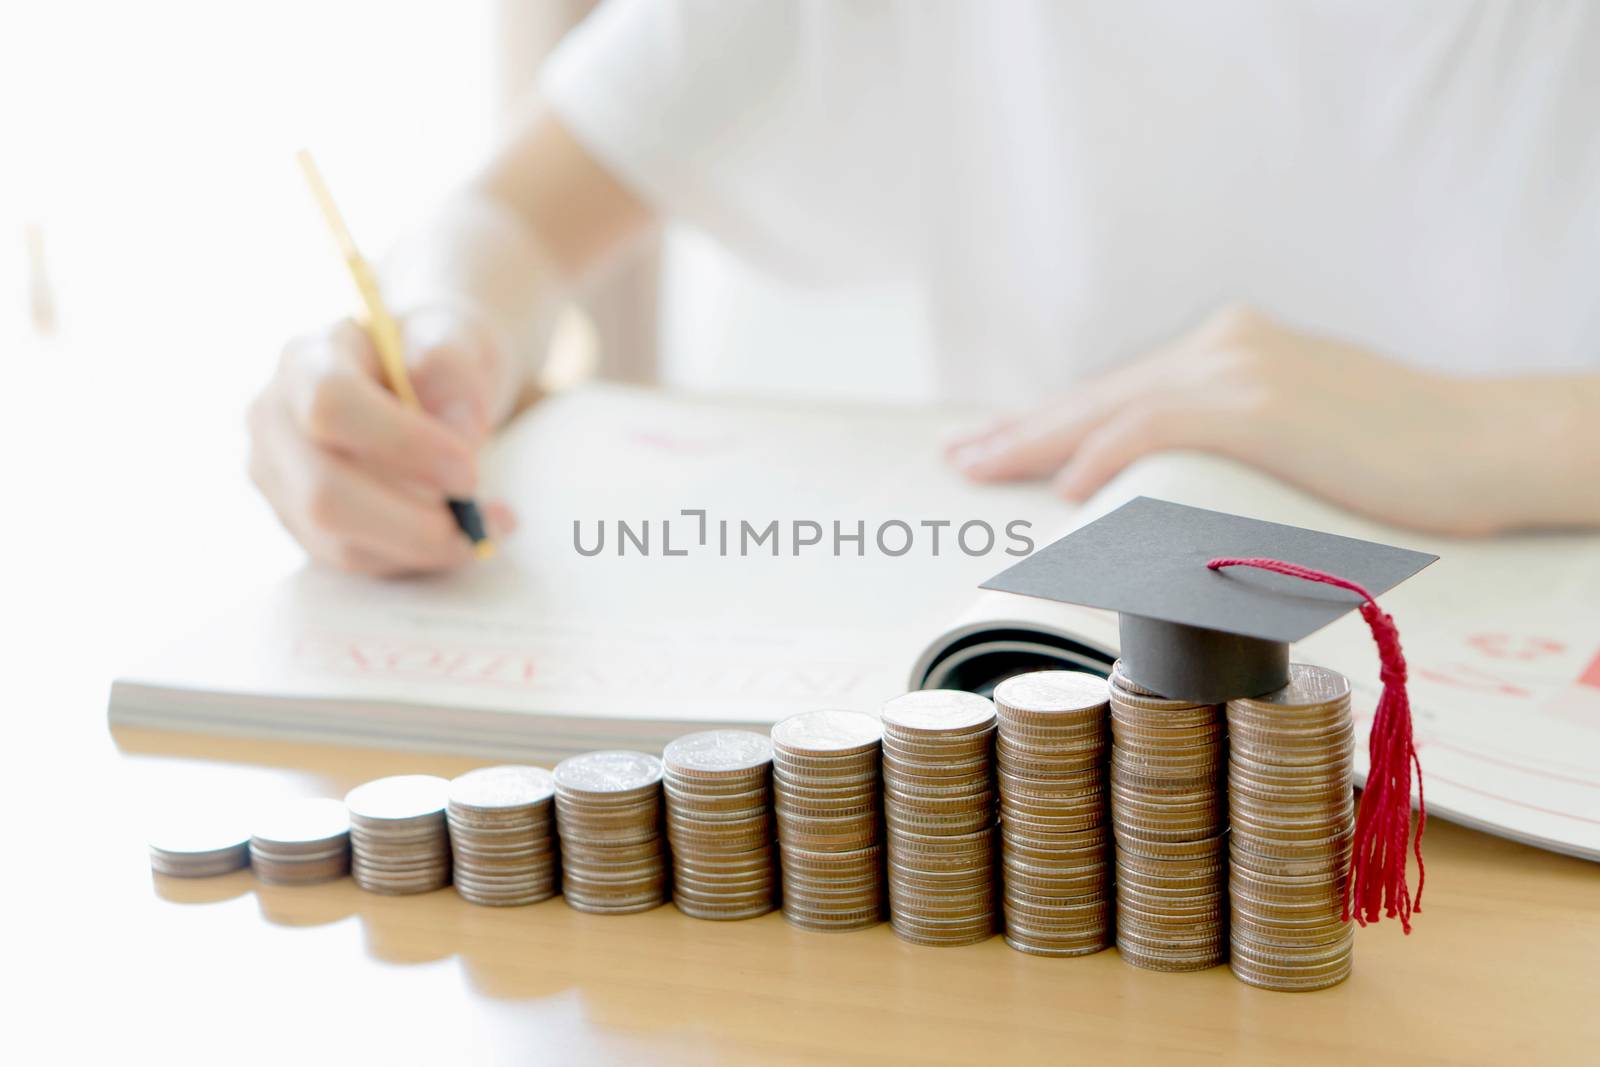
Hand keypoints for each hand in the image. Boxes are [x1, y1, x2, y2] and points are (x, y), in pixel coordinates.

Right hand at [248, 307, 521, 574]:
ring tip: (489, 523)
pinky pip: (357, 558)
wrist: (421, 376)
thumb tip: (459, 432)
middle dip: (411, 520)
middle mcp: (275, 422)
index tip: (468, 471)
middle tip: (481, 515)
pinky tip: (462, 533)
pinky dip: (417, 556)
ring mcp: (280, 478)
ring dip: (423, 545)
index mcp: (308, 360)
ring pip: (338, 540)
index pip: (330, 404)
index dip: (401, 445)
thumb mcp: (457, 334)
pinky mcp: (302, 522)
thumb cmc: (433, 354)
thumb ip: (455, 364)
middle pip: (322, 494)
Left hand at [947, 305, 1518, 535]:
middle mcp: (1223, 346)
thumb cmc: (1398, 459)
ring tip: (982, 471)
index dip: (1051, 421)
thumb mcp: (1296, 439)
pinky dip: (1107, 457)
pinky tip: (1068, 489)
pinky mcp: (1261, 404)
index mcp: (1229, 349)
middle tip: (959, 457)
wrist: (1483, 444)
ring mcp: (1242, 368)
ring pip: (1113, 407)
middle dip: (1022, 430)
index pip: (1119, 392)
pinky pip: (1159, 427)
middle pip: (1099, 395)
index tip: (994, 444)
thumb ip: (1226, 449)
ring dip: (1040, 444)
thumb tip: (1162, 498)